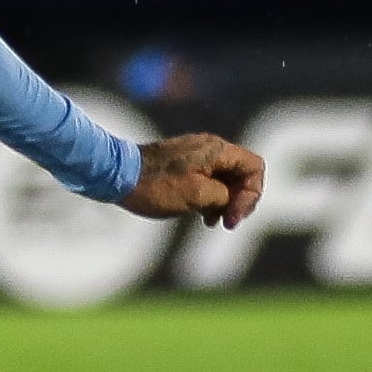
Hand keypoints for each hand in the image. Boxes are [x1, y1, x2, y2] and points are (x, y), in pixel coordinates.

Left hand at [119, 133, 263, 228]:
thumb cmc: (156, 186)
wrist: (117, 175)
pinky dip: (210, 198)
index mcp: (216, 150)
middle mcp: (209, 148)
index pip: (254, 167)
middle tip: (227, 223)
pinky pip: (208, 179)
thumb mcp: (198, 196)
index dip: (252, 194)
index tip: (234, 216)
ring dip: (225, 202)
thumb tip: (229, 199)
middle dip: (239, 200)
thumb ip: (225, 196)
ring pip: (225, 179)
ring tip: (212, 222)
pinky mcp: (183, 163)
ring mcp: (195, 154)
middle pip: (242, 174)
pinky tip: (200, 214)